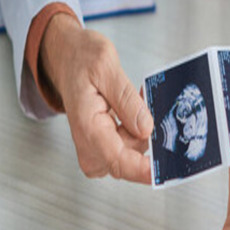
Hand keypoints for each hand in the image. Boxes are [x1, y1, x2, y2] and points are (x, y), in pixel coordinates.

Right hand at [41, 14, 153, 182]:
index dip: (144, 170)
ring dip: (141, 129)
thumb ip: (127, 100)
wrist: (66, 60)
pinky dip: (136, 131)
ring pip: (134, 153)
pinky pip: (130, 149)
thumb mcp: (106, 67)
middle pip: (131, 159)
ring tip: (134, 100)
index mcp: (87, 127)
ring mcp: (95, 151)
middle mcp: (89, 146)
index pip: (119, 162)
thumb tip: (146, 128)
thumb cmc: (80, 60)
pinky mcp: (103, 151)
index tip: (164, 169)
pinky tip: (132, 111)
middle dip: (145, 134)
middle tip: (143, 102)